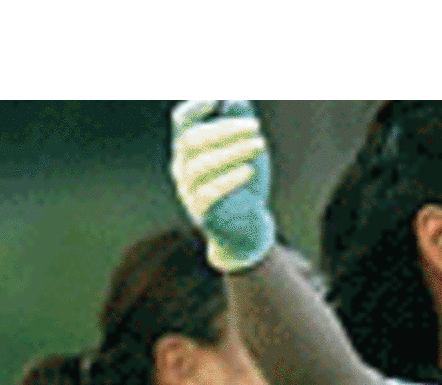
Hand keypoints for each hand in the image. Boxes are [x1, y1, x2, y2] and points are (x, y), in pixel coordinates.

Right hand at [170, 99, 276, 272]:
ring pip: (199, 166)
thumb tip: (235, 99)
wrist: (246, 228)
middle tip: (255, 126)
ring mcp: (188, 191)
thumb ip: (241, 122)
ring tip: (259, 145)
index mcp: (190, 148)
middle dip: (225, 129)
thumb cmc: (245, 183)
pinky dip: (229, 178)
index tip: (218, 99)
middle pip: (190, 140)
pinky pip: (207, 193)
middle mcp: (182, 167)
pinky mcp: (201, 212)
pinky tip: (249, 170)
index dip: (196, 107)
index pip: (182, 121)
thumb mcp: (246, 149)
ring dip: (232, 151)